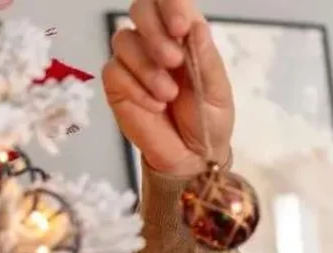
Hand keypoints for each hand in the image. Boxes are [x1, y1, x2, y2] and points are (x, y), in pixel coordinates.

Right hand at [103, 0, 233, 175]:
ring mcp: (133, 61)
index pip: (170, 1)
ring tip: (169, 96)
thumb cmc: (209, 122)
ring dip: (148, 68)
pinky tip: (155, 106)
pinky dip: (137, 89)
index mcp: (185, 36)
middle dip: (156, 34)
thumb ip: (206, 59)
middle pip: (139, 9)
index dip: (170, 5)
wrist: (193, 158)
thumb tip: (195, 26)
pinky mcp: (117, 84)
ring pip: (123, 40)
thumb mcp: (218, 92)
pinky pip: (115, 71)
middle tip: (173, 62)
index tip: (181, 28)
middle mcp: (155, 42)